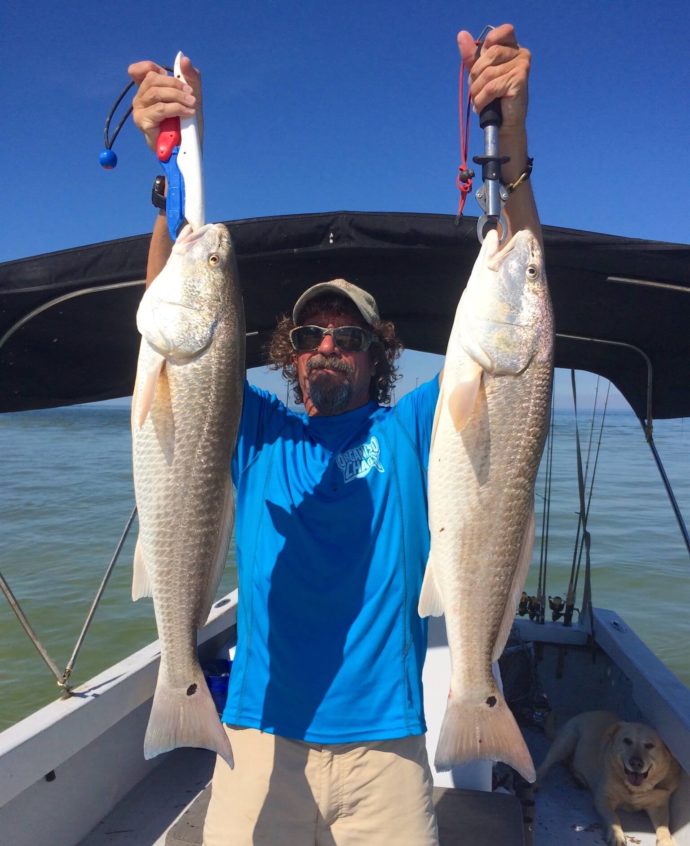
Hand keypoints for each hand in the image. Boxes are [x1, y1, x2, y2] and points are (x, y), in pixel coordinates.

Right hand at [127, 55, 203, 151]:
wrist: (185, 150)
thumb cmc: (186, 124)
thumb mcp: (191, 97)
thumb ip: (190, 78)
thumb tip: (184, 59)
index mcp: (147, 91)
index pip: (137, 70)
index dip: (149, 66)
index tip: (167, 73)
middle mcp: (140, 99)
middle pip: (152, 79)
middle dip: (174, 84)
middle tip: (191, 94)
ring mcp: (139, 111)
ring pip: (156, 93)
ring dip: (178, 97)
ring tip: (192, 104)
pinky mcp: (143, 122)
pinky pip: (160, 109)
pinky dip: (177, 109)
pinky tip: (188, 113)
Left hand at [457, 24, 528, 142]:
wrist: (505, 124)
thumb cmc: (493, 97)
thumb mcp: (480, 73)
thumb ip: (472, 55)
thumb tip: (461, 34)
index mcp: (513, 48)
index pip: (503, 31)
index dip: (488, 43)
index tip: (482, 61)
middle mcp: (521, 54)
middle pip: (490, 54)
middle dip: (476, 74)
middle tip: (476, 90)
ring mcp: (522, 66)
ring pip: (488, 73)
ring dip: (477, 91)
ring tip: (479, 101)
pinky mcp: (519, 80)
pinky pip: (491, 87)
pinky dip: (481, 100)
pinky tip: (481, 107)